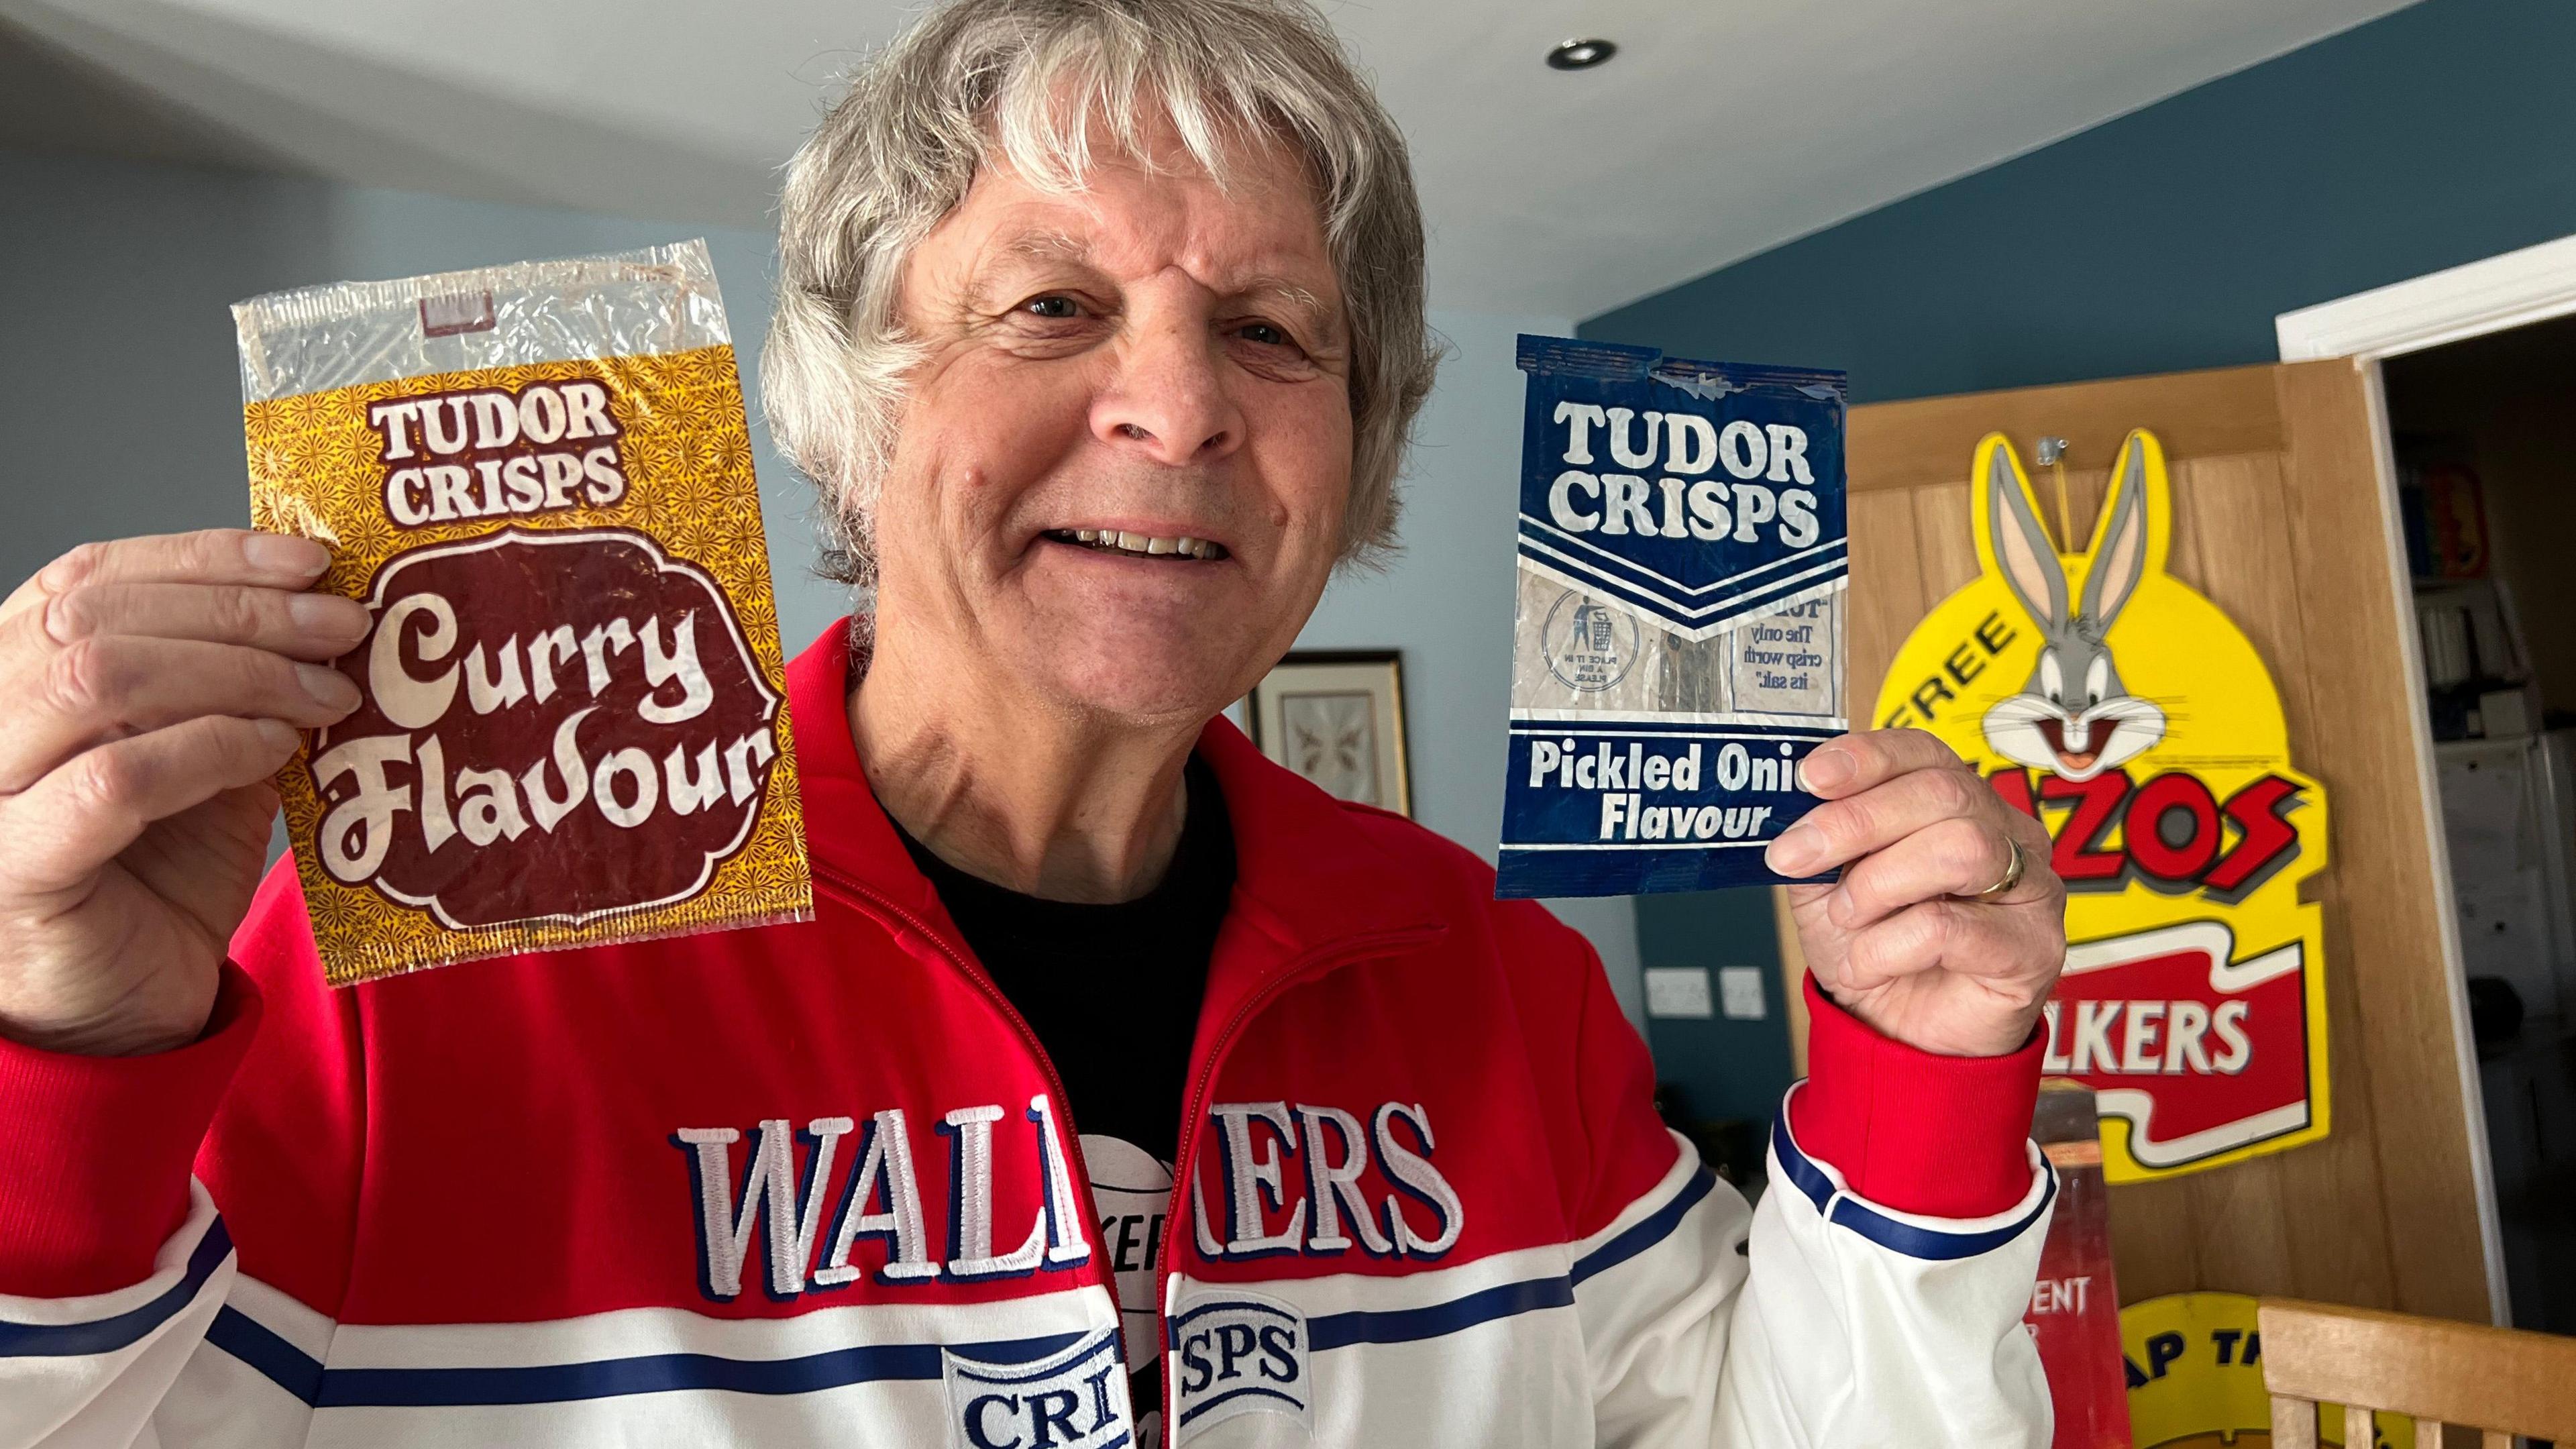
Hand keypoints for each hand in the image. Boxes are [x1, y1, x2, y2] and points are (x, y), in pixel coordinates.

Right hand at [0, 530, 365, 1055]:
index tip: (311, 560)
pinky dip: (211, 746)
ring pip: (99, 680)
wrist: (121, 1013)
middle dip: (240, 611)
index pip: (86, 577)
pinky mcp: (17, 870)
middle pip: (98, 618)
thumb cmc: (156, 880)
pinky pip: (115, 779)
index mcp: (9, 677)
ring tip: (326, 693)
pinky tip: (277, 747)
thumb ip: (232, 692)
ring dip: (236, 672)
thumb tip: (320, 617)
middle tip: (344, 628)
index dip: (201, 555)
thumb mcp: (204, 763)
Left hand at [1766, 729, 2065, 1057]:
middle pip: (1943, 792)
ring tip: (1846, 919)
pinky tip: (1867, 965)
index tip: (1809, 777)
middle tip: (1794, 856)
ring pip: (1960, 847)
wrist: (1905, 1037)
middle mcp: (2007, 834)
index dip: (1867, 755)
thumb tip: (1787, 803)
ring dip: (1878, 883)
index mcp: (1958, 803)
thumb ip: (1817, 842)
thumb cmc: (1878, 949)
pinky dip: (1888, 946)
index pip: (1924, 751)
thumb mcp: (1828, 886)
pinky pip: (1951, 927)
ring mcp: (2031, 889)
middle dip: (1854, 821)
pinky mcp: (2035, 948)